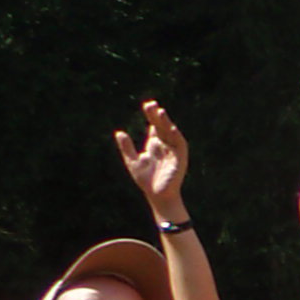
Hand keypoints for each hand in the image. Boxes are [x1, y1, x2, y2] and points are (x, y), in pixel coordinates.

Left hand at [114, 99, 188, 214]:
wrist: (157, 195)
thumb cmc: (146, 180)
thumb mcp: (132, 161)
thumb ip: (126, 147)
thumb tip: (119, 132)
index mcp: (154, 145)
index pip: (154, 126)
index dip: (151, 116)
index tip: (147, 105)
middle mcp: (165, 145)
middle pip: (161, 126)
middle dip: (156, 116)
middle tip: (150, 104)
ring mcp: (173, 151)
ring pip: (170, 132)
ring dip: (166, 122)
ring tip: (160, 112)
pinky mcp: (180, 158)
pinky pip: (180, 144)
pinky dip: (176, 135)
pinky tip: (170, 127)